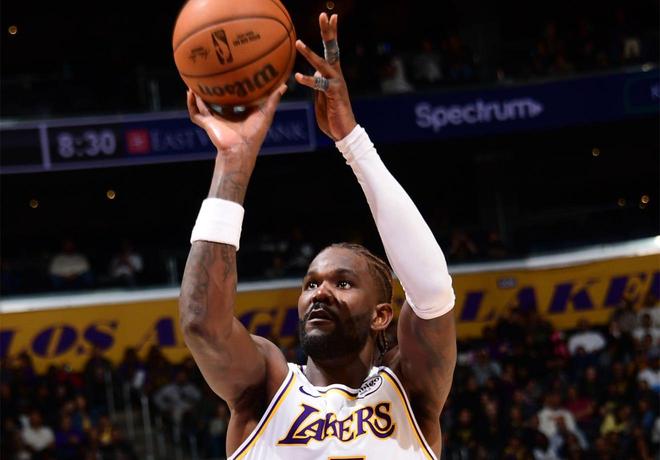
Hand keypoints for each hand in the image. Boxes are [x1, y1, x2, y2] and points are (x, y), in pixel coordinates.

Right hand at [186, 85, 286, 159]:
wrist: (241, 149)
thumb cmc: (255, 134)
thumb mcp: (265, 112)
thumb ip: (273, 99)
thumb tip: (284, 85)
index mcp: (237, 113)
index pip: (232, 98)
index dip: (229, 88)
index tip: (229, 73)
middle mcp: (224, 115)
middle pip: (214, 101)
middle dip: (210, 90)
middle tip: (208, 75)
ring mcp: (214, 120)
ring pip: (202, 105)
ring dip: (196, 95)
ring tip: (192, 82)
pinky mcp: (207, 124)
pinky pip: (195, 113)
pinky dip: (191, 104)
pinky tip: (189, 93)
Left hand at [295, 13, 355, 140]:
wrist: (343, 132)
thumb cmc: (331, 115)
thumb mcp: (321, 96)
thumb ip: (317, 83)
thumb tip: (312, 72)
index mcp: (333, 74)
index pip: (331, 49)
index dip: (330, 33)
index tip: (329, 17)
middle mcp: (336, 75)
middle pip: (332, 49)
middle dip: (328, 32)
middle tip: (324, 15)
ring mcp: (336, 83)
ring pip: (322, 64)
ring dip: (309, 54)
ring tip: (297, 43)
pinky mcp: (333, 94)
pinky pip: (319, 85)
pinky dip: (308, 80)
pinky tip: (297, 76)